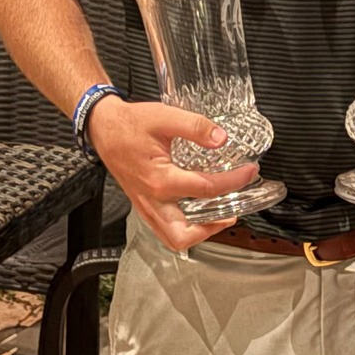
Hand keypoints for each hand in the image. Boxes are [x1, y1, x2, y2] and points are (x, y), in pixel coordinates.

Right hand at [86, 97, 256, 251]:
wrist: (104, 128)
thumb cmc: (131, 124)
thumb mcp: (165, 117)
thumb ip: (195, 126)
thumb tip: (221, 138)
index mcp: (160, 179)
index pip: (206, 189)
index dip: (234, 182)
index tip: (250, 172)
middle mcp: (152, 199)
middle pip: (184, 234)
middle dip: (213, 228)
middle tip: (233, 212)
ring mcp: (146, 206)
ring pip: (172, 238)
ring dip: (198, 233)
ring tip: (218, 218)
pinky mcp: (143, 205)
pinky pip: (164, 229)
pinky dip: (183, 228)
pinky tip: (197, 213)